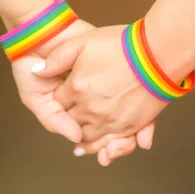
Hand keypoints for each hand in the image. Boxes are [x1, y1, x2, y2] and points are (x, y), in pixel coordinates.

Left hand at [35, 25, 172, 163]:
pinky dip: (102, 148)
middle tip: (70, 118)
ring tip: (79, 144)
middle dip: (69, 119)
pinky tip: (100, 151)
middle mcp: (89, 109)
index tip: (66, 92)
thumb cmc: (120, 44)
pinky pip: (109, 144)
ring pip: (88, 137)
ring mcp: (110, 119)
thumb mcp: (82, 42)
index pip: (60, 101)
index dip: (62, 97)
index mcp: (75, 88)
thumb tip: (37, 71)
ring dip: (83, 140)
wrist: (157, 51)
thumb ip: (57, 58)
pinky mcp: (129, 126)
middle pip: (72, 121)